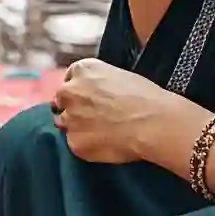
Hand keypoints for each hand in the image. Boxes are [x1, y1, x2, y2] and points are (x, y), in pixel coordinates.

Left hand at [52, 60, 177, 165]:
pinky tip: (106, 144)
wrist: (153, 123)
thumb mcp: (119, 76)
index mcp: (82, 70)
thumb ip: (97, 82)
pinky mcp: (74, 142)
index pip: (69, 79)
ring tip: (102, 132)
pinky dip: (87, 145)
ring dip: (78, 127)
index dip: (80, 90)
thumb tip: (94, 94)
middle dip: (73, 108)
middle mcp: (69, 91)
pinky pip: (76, 144)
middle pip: (61, 100)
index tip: (90, 99)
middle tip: (93, 117)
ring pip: (65, 123)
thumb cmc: (145, 97)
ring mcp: (69, 117)